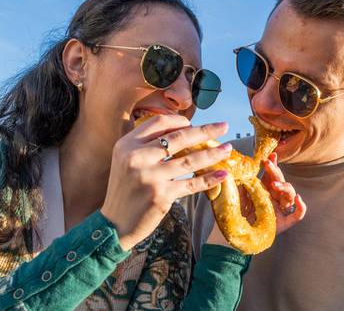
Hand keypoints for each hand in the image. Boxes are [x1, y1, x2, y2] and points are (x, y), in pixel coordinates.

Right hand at [101, 115, 231, 250]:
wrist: (115, 223)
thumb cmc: (125, 190)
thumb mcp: (126, 161)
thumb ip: (147, 145)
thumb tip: (183, 131)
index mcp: (127, 145)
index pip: (158, 123)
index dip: (179, 121)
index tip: (195, 124)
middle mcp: (137, 158)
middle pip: (178, 138)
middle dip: (205, 131)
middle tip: (224, 126)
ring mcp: (150, 177)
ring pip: (189, 161)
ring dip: (212, 154)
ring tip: (228, 149)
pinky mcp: (161, 196)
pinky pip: (191, 184)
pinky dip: (209, 179)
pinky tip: (222, 174)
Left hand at [241, 153, 305, 233]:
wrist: (233, 233)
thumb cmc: (234, 213)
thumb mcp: (236, 193)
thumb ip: (241, 181)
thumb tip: (241, 165)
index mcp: (264, 190)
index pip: (271, 175)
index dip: (272, 165)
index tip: (269, 156)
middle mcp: (274, 199)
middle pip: (280, 182)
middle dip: (276, 172)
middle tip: (268, 164)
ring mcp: (279, 211)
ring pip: (290, 195)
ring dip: (285, 187)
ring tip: (275, 184)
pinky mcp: (283, 223)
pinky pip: (297, 216)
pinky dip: (300, 207)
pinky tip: (298, 199)